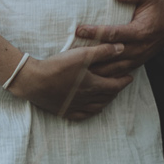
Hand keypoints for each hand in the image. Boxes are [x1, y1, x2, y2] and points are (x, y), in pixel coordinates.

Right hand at [9, 44, 133, 120]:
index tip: (130, 78)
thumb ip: (103, 51)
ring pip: (97, 107)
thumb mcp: (83, 54)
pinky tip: (92, 109)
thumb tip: (122, 48)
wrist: (33, 81)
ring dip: (106, 101)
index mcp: (93, 85)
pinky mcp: (64, 111)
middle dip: (116, 90)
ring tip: (109, 96)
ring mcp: (75, 106)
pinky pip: (82, 115)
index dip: (124, 82)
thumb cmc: (58, 66)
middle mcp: (87, 99)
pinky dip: (91, 112)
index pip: (115, 86)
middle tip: (121, 84)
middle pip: (107, 97)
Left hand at [75, 0, 163, 77]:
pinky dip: (105, 75)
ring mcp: (137, 57)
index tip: (79, 30)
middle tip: (70, 53)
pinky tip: (90, 76)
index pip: (114, 33)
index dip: (96, 32)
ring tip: (76, 68)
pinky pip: (118, 73)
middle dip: (91, 53)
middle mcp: (138, 47)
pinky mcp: (136, 63)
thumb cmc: (159, 7)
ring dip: (96, 68)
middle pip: (110, 54)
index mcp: (140, 31)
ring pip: (113, 68)